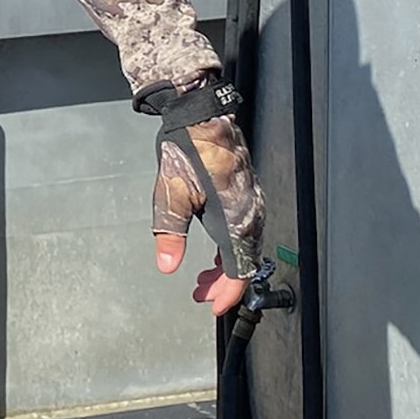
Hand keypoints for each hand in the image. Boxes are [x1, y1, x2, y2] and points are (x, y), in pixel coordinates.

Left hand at [150, 108, 264, 316]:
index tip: (212, 306)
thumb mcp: (170, 195)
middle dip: (223, 283)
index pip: (239, 269)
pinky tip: (214, 250)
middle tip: (200, 293)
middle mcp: (250, 213)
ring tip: (203, 278)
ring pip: (246, 246)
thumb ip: (169, 234)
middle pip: (245, 261)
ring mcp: (252, 202)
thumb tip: (167, 266)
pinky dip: (231, 247)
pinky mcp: (248, 193)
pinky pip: (246, 231)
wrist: (201, 112)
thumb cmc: (186, 149)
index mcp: (234, 218)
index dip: (227, 293)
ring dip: (226, 266)